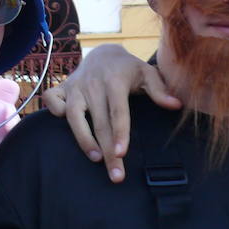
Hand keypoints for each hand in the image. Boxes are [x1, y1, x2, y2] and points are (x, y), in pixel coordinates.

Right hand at [42, 44, 179, 181]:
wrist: (104, 53)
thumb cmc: (129, 70)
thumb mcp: (147, 73)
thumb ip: (160, 90)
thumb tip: (177, 105)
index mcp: (115, 82)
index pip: (118, 111)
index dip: (120, 133)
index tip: (122, 153)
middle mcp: (93, 85)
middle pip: (100, 123)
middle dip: (108, 151)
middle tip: (116, 176)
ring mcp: (75, 86)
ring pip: (74, 116)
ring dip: (83, 139)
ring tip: (95, 158)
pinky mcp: (62, 88)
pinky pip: (51, 99)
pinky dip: (53, 111)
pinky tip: (63, 127)